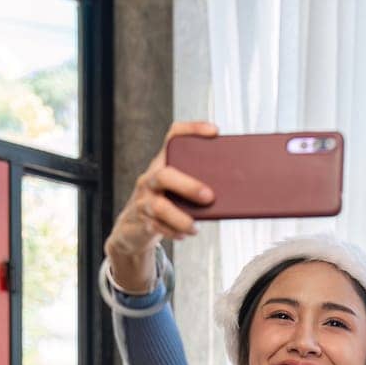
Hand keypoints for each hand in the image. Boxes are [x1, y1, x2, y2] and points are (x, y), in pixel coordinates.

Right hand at [103, 120, 218, 291]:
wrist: (132, 227)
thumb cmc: (166, 202)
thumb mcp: (178, 188)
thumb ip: (197, 182)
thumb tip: (233, 188)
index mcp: (163, 163)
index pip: (174, 137)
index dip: (192, 131)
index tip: (215, 132)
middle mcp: (151, 178)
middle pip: (164, 175)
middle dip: (188, 186)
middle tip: (209, 197)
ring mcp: (144, 199)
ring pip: (159, 206)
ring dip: (181, 218)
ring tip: (195, 227)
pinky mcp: (143, 220)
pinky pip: (157, 226)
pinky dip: (173, 231)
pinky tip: (185, 233)